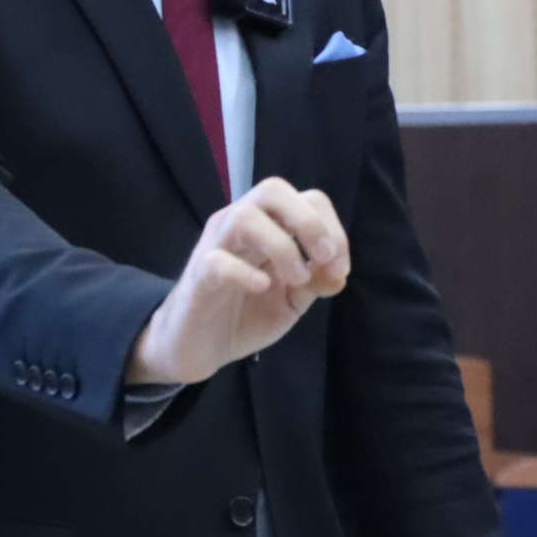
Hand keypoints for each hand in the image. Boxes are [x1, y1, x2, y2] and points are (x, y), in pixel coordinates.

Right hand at [125, 179, 348, 385]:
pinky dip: (245, 272)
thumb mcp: (291, 300)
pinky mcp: (199, 277)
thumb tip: (339, 273)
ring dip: (281, 246)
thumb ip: (316, 282)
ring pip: (244, 217)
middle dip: (307, 221)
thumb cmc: (243, 314)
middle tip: (322, 258)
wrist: (197, 347)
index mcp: (268, 226)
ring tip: (296, 279)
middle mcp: (240, 225)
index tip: (339, 269)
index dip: (333, 229)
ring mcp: (216, 247)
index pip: (307, 200)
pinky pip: (217, 261)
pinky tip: (262, 287)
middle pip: (273, 189)